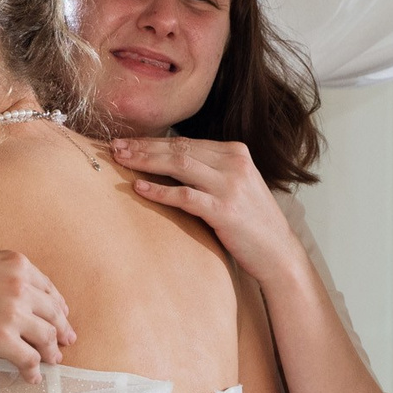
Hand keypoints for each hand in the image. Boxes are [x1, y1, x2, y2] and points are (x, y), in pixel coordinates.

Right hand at [0, 249, 74, 383]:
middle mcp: (21, 287)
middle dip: (61, 330)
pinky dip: (34, 371)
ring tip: (52, 361)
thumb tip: (9, 289)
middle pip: (52, 313)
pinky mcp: (2, 340)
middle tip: (66, 341)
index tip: (61, 316)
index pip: (48, 288)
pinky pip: (29, 359)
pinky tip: (32, 377)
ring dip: (51, 352)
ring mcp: (14, 314)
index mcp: (16, 264)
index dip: (57, 305)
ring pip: (46, 337)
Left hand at [111, 136, 310, 289]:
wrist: (277, 251)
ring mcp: (230, 186)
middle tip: (115, 146)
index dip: (152, 140)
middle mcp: (234, 163)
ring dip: (146, 162)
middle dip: (144, 147)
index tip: (126, 141)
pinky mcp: (224, 210)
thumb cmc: (249, 220)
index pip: (185, 142)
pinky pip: (185, 196)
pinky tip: (139, 188)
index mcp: (235, 152)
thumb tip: (166, 160)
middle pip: (179, 149)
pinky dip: (160, 191)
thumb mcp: (233, 184)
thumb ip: (208, 170)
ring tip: (121, 160)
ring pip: (180, 165)